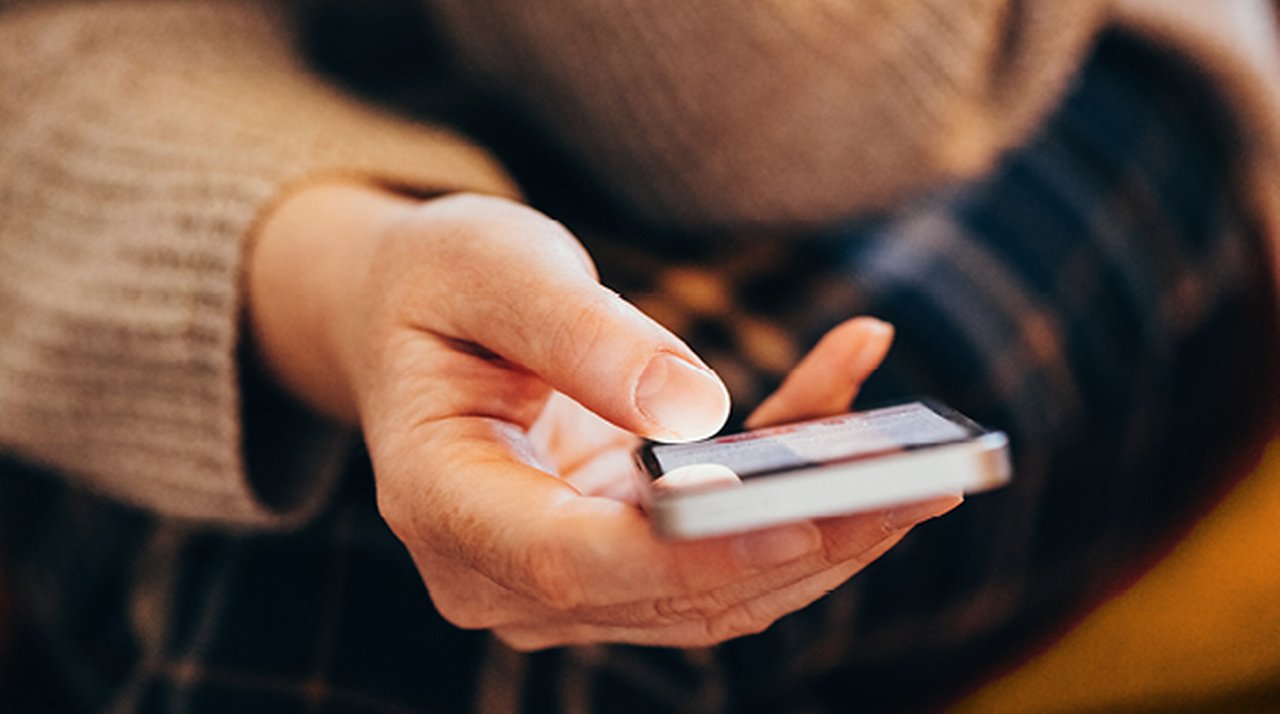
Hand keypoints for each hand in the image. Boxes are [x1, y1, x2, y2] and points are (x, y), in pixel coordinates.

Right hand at [249, 184, 959, 649]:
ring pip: (715, 590)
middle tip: (921, 480)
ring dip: (824, 531)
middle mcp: (499, 571)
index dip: (694, 551)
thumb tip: (698, 410)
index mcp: (443, 503)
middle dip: (799, 543)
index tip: (811, 516)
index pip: (572, 560)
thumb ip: (579, 334)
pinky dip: (796, 491)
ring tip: (924, 460)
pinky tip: (850, 394)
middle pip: (665, 591)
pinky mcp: (619, 558)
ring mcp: (562, 578)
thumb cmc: (440, 284)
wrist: (418, 318)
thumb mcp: (491, 270)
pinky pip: (722, 545)